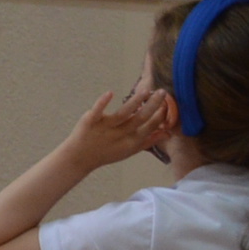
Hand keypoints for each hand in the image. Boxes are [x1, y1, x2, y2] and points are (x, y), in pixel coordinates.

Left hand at [61, 80, 175, 172]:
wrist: (79, 158)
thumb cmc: (107, 153)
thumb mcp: (130, 150)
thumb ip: (149, 141)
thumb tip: (168, 133)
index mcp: (131, 142)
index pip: (149, 127)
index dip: (160, 117)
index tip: (168, 105)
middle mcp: (120, 134)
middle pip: (139, 118)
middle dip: (152, 105)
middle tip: (162, 92)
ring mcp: (105, 127)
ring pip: (123, 113)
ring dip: (134, 102)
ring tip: (145, 91)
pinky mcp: (90, 121)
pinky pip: (97, 111)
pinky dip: (103, 102)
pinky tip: (111, 93)